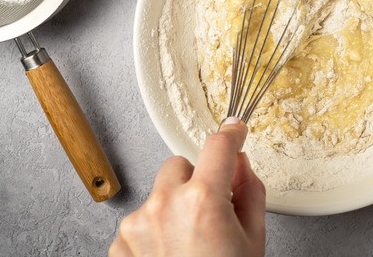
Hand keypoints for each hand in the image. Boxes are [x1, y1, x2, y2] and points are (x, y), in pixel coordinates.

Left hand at [109, 117, 265, 256]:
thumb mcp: (253, 240)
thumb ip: (250, 192)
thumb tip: (241, 165)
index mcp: (202, 201)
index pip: (218, 146)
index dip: (231, 134)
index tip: (234, 130)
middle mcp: (163, 206)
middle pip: (180, 165)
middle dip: (197, 179)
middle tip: (211, 211)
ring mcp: (136, 226)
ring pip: (158, 193)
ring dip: (173, 206)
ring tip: (188, 244)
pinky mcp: (119, 244)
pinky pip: (141, 220)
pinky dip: (154, 231)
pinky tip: (170, 256)